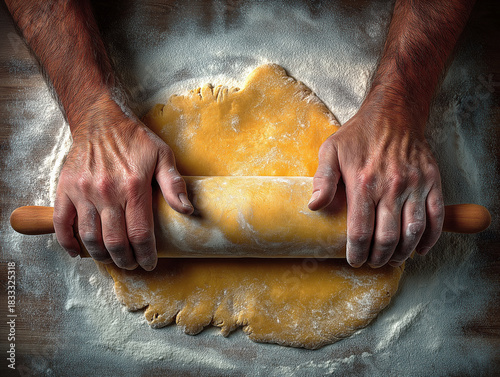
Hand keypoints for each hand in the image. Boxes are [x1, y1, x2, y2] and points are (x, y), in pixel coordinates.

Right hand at [53, 98, 192, 269]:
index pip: (140, 233)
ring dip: (101, 255)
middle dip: (125, 260)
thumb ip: (173, 184)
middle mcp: (106, 192)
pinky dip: (68, 242)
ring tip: (113, 259)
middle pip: (115, 241)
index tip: (149, 263)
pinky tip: (78, 252)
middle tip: (132, 264)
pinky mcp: (65, 188)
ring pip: (89, 237)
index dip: (146, 254)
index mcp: (133, 186)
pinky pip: (62, 223)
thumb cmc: (134, 139)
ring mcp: (83, 191)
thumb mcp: (162, 155)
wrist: (100, 120)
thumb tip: (187, 210)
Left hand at [308, 100, 443, 267]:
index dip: (357, 252)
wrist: (394, 113)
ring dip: (402, 253)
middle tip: (371, 262)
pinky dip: (430, 239)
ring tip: (391, 260)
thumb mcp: (331, 150)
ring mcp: (414, 185)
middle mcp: (391, 186)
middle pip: (387, 238)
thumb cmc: (358, 135)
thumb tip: (314, 207)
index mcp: (363, 182)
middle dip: (377, 257)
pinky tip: (419, 249)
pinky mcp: (432, 181)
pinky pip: (436, 217)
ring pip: (412, 232)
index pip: (360, 231)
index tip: (354, 261)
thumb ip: (322, 179)